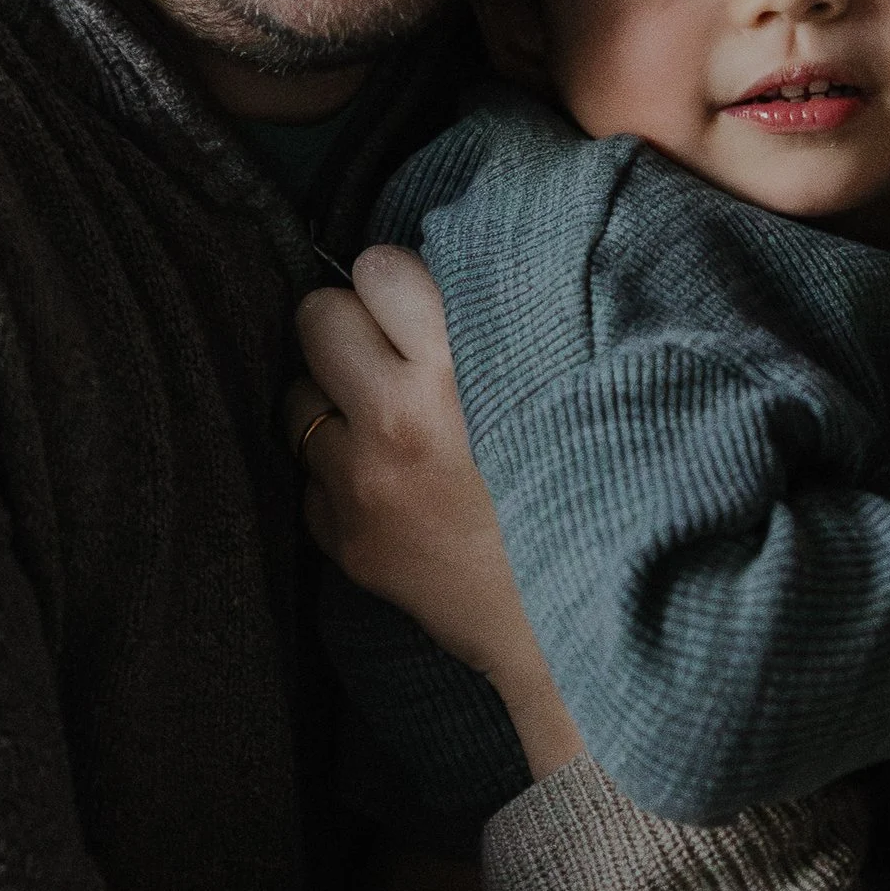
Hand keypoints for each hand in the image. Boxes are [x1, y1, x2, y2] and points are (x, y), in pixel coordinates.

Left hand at [288, 249, 586, 779]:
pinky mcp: (348, 542)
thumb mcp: (562, 389)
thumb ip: (495, 330)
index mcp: (457, 369)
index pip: (378, 267)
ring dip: (333, 404)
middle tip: (386, 356)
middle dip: (346, 329)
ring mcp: (362, 485)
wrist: (582, 623)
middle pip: (315, 318)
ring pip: (295, 399)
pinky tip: (391, 489)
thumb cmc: (594, 492)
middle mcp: (395, 419)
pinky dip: (339, 479)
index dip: (395, 285)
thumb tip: (427, 288)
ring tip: (386, 427)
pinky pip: (308, 480)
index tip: (414, 307)